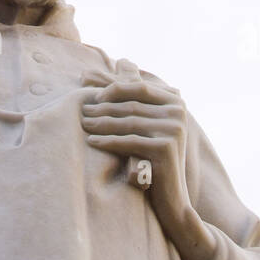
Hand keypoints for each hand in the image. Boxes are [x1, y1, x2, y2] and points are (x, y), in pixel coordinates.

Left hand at [81, 74, 215, 259]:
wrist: (172, 199)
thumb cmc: (154, 158)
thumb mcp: (148, 124)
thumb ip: (135, 94)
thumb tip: (121, 59)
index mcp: (176, 102)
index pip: (137, 87)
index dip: (112, 89)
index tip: (90, 95)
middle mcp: (179, 113)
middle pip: (130, 105)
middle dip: (103, 108)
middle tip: (81, 111)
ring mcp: (174, 130)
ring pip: (127, 122)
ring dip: (101, 123)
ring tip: (82, 124)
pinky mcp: (166, 149)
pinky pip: (128, 141)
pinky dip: (107, 141)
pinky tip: (90, 141)